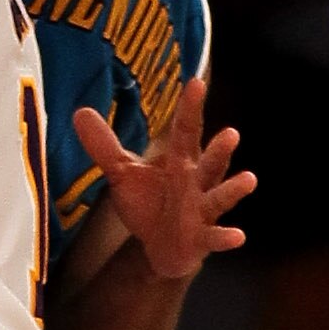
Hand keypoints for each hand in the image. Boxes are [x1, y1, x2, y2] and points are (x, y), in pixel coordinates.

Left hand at [74, 80, 253, 279]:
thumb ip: (105, 146)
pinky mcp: (202, 238)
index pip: (185, 130)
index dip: (190, 108)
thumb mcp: (124, 174)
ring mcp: (202, 211)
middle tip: (231, 133)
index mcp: (180, 162)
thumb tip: (79, 111)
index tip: (196, 82)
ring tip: (249, 179)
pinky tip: (238, 236)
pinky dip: (226, 237)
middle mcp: (197, 182)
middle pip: (209, 162)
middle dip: (220, 149)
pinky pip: (216, 237)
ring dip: (234, 189)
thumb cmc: (150, 204)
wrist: (161, 247)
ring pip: (220, 197)